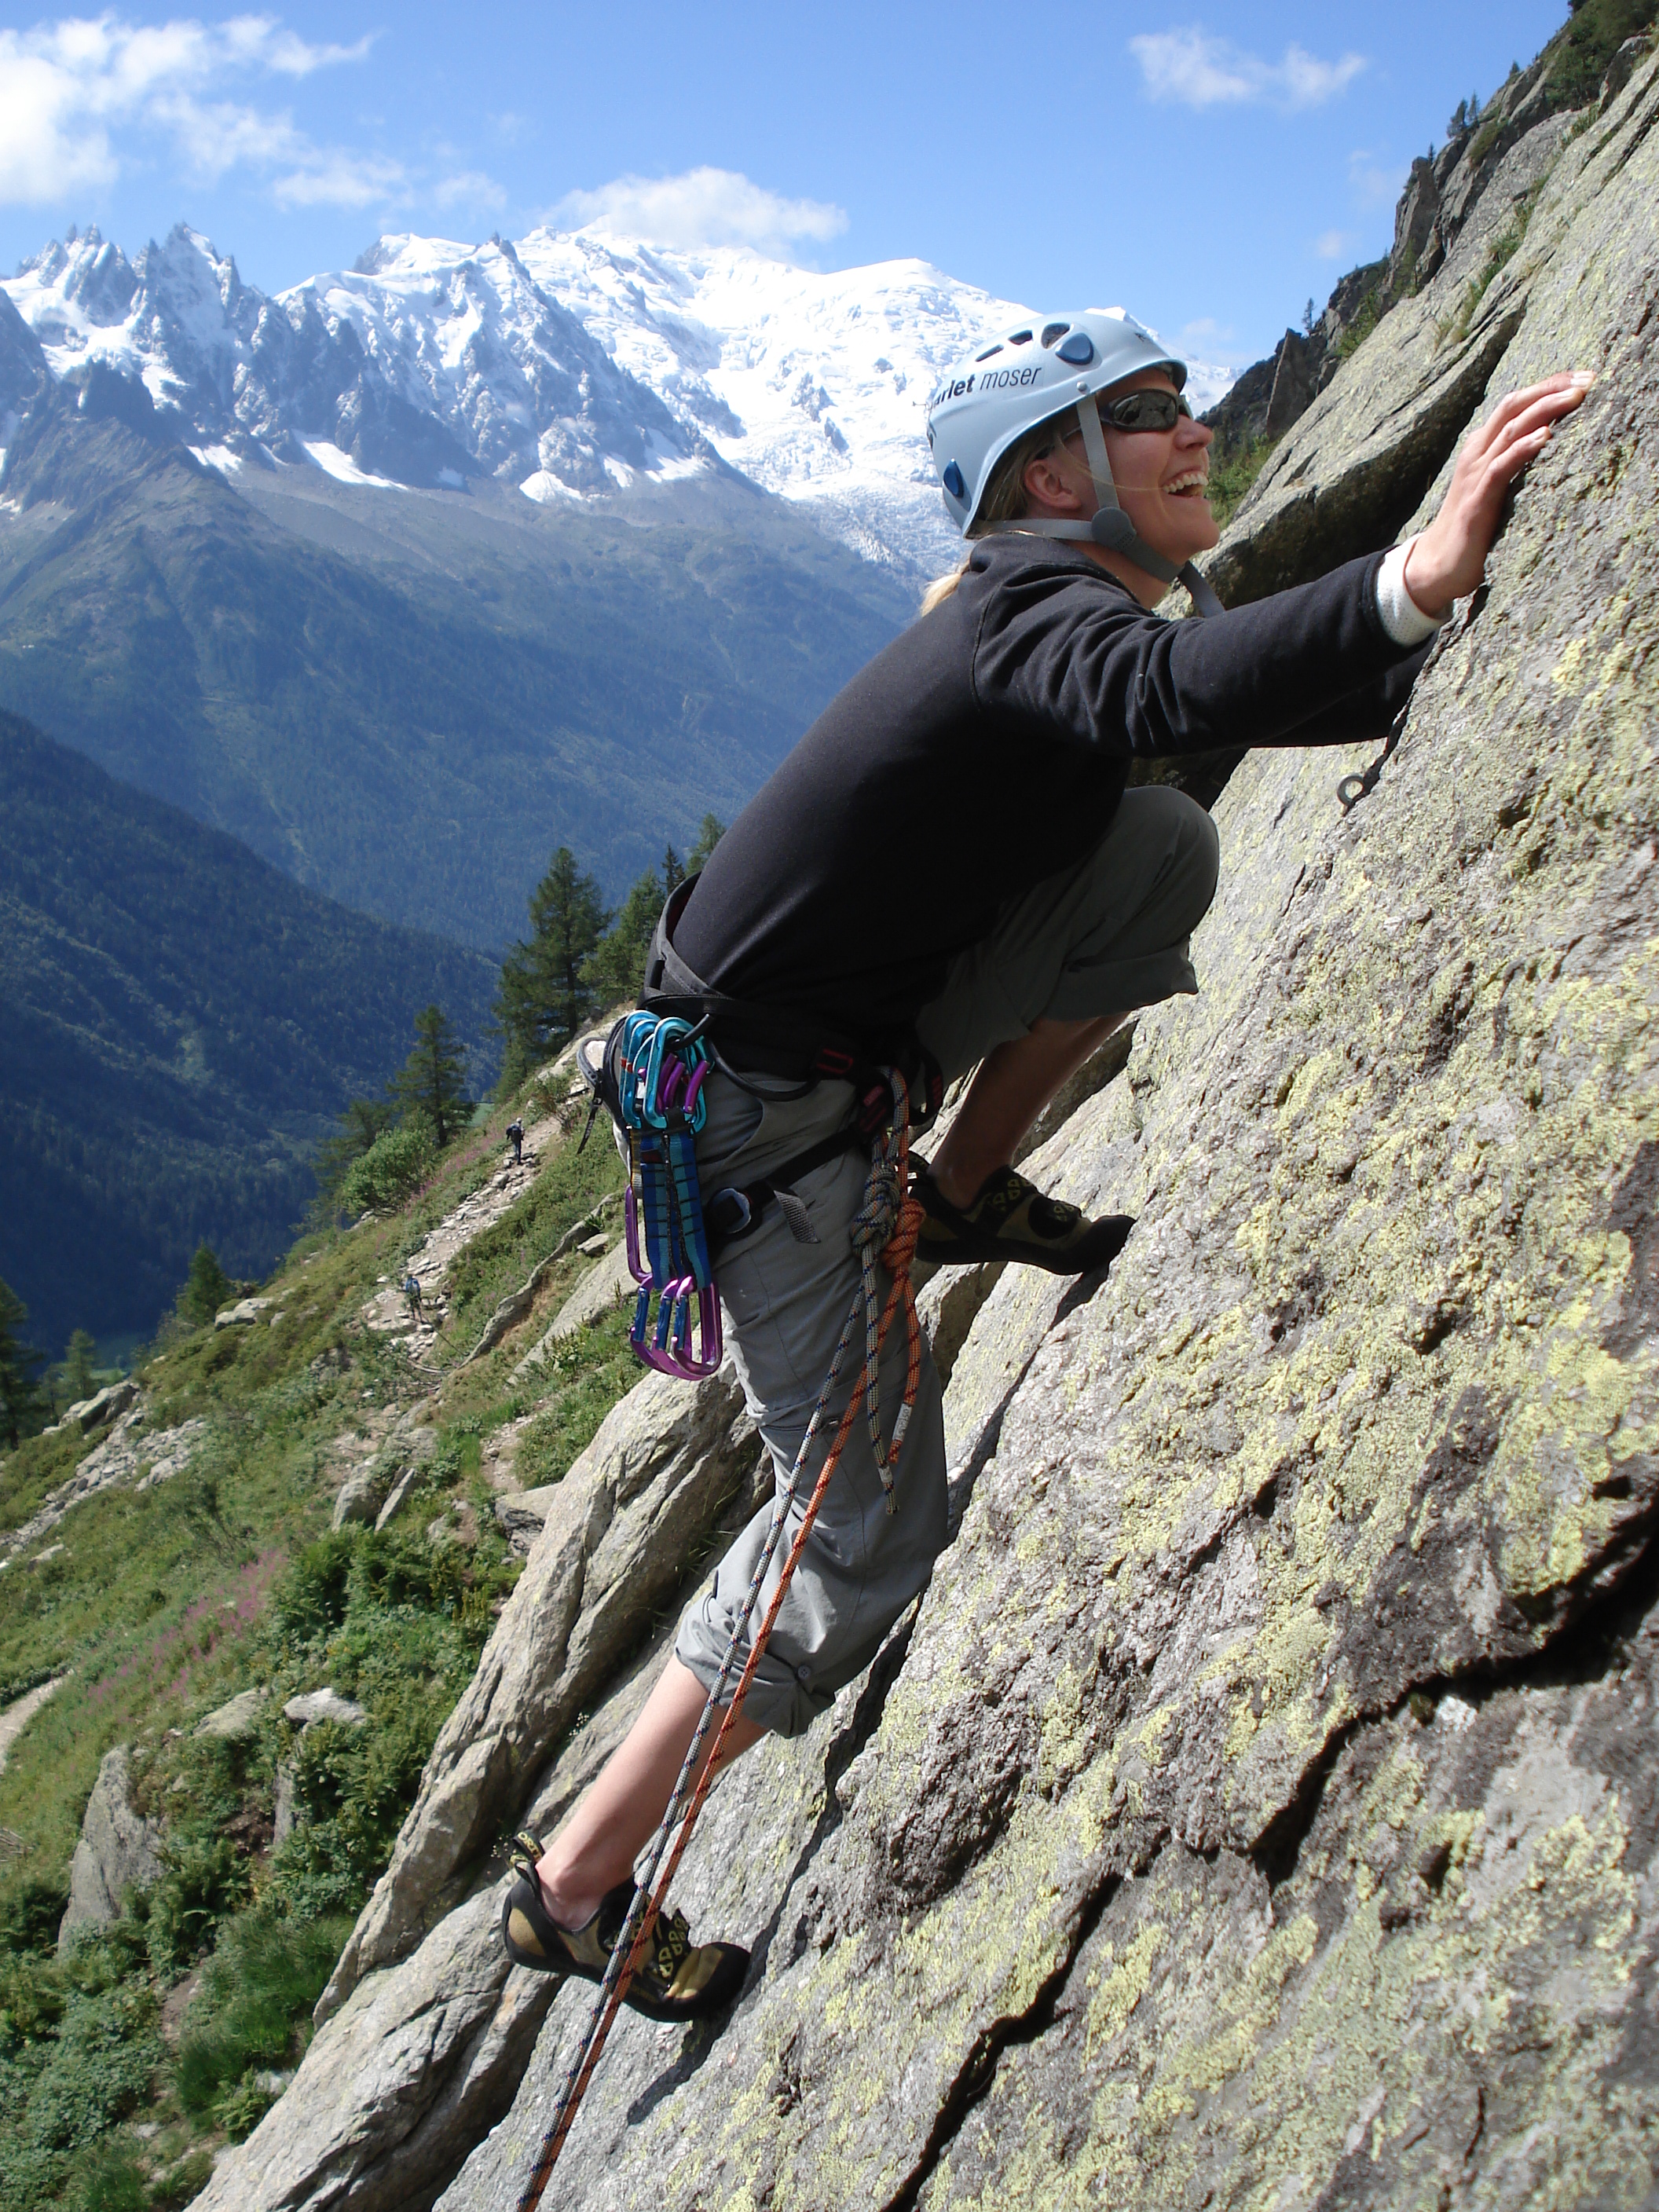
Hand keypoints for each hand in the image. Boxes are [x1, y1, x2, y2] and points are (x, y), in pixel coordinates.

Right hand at [1403, 371, 1594, 613]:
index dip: (1548, 386)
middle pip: (1513, 406)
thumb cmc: (1473, 528)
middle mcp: (1477, 454)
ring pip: (1510, 429)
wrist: (1438, 566)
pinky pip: (1501, 467)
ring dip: (1544, 409)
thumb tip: (1550, 443)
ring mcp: (1475, 477)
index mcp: (1482, 448)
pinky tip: (1545, 437)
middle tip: (1587, 378)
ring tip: (1575, 396)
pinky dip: (1523, 449)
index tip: (1583, 376)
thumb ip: (1514, 463)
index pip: (1516, 404)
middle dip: (1551, 387)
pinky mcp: (1477, 502)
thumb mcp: (1495, 486)